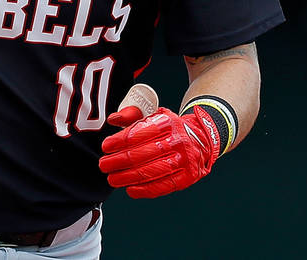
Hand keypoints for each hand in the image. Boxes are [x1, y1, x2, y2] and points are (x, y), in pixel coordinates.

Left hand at [99, 105, 219, 197]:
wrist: (203, 138)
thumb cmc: (170, 129)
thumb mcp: (154, 116)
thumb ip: (133, 116)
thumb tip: (113, 119)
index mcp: (168, 122)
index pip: (139, 132)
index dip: (119, 141)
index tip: (105, 147)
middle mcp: (178, 140)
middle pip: (143, 153)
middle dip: (119, 161)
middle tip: (103, 165)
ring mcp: (186, 159)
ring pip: (152, 171)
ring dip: (128, 177)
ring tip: (112, 179)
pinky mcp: (189, 176)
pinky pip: (164, 185)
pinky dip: (145, 190)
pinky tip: (130, 189)